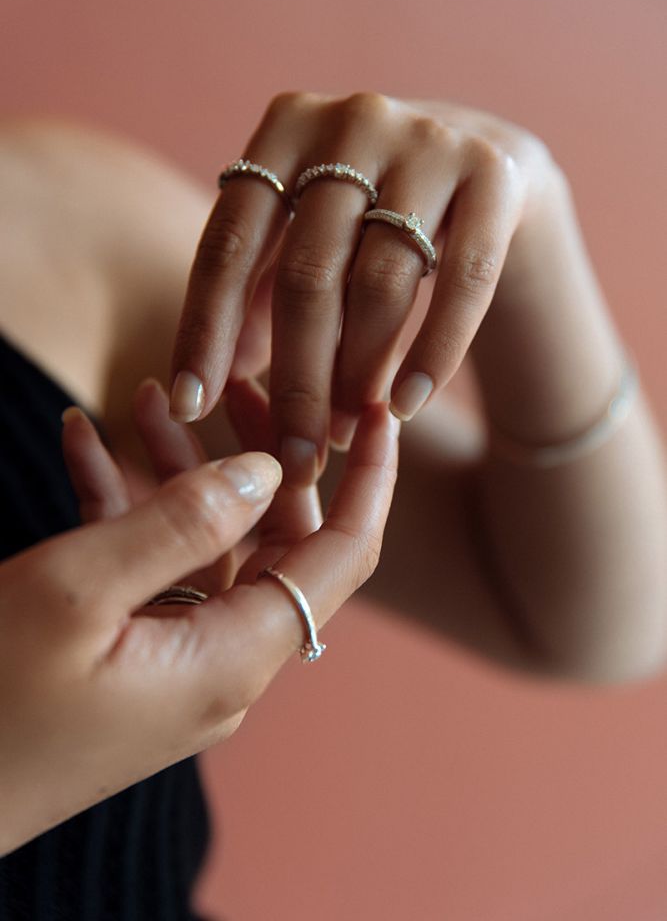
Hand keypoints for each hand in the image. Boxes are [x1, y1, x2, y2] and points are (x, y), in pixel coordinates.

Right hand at [0, 380, 397, 853]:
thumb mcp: (79, 592)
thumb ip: (182, 523)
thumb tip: (266, 472)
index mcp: (234, 656)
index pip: (342, 556)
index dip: (370, 480)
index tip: (380, 410)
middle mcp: (223, 663)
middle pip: (275, 542)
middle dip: (258, 454)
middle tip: (233, 384)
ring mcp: (178, 663)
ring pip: (206, 547)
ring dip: (178, 471)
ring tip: (143, 396)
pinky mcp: (134, 660)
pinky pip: (150, 573)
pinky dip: (126, 508)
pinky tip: (82, 442)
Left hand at [169, 92, 557, 482]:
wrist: (488, 164)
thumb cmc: (373, 215)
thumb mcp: (307, 238)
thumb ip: (258, 296)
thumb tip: (208, 387)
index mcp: (285, 128)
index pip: (228, 243)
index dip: (205, 330)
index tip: (187, 407)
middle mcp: (353, 119)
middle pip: (307, 275)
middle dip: (295, 381)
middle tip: (294, 455)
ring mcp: (429, 140)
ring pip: (380, 284)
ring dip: (359, 376)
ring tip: (347, 435)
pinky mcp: (495, 174)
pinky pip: (461, 282)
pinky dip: (432, 353)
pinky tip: (408, 408)